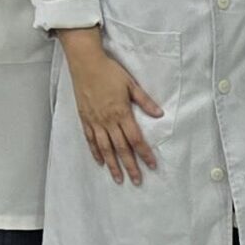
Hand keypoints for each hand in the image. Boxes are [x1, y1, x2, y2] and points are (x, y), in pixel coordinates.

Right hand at [62, 36, 162, 184]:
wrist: (85, 63)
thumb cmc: (109, 71)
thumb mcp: (131, 84)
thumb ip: (145, 101)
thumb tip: (159, 114)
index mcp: (121, 112)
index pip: (136, 139)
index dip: (144, 153)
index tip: (151, 165)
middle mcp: (108, 120)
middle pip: (121, 148)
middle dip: (130, 166)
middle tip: (137, 181)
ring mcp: (95, 121)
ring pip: (105, 148)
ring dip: (113, 165)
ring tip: (118, 179)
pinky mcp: (85, 119)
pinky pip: (91, 140)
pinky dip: (96, 152)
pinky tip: (101, 162)